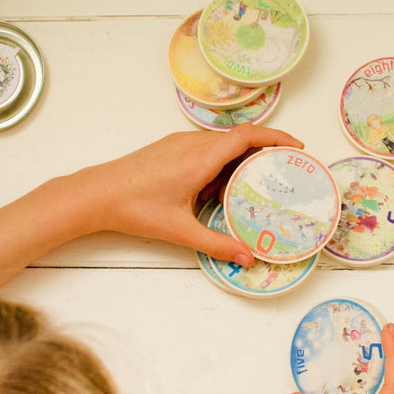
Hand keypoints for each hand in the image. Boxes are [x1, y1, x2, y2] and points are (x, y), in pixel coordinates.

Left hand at [84, 123, 303, 265]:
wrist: (97, 193)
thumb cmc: (135, 207)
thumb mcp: (181, 230)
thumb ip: (217, 244)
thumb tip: (246, 257)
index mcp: (200, 157)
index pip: (248, 136)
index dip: (276, 136)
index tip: (296, 147)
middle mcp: (192, 143)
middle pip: (238, 139)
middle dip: (262, 152)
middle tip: (280, 172)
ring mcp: (179, 143)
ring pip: (220, 144)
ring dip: (237, 160)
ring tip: (247, 186)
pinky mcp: (169, 148)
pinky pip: (203, 148)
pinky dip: (218, 163)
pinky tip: (214, 189)